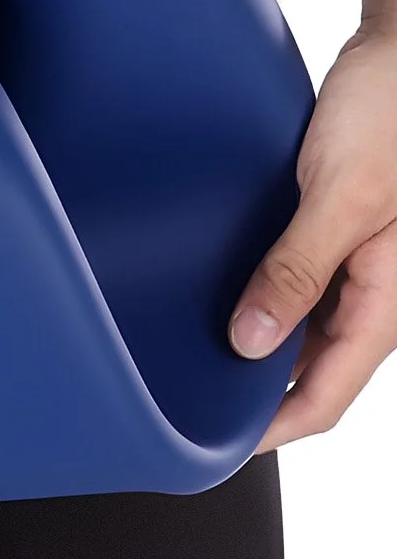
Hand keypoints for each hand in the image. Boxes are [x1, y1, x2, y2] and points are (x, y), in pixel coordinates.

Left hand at [228, 16, 396, 449]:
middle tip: (182, 405)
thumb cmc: (388, 111)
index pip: (325, 397)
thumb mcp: (341, 195)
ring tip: (186, 359)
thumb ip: (298, 269)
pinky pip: (296, 290)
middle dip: (253, 397)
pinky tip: (213, 300)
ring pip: (301, 334)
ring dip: (253, 349)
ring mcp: (355, 266)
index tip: (210, 447)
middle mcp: (374, 293)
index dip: (269, 430)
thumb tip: (250, 343)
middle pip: (309, 373)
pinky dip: (259, 305)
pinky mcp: (333, 235)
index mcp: (387, 300)